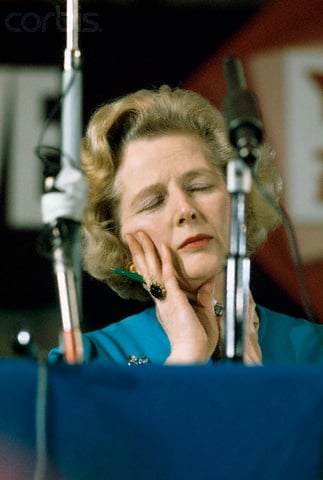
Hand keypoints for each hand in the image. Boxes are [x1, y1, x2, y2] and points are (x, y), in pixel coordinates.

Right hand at [126, 232, 219, 363]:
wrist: (193, 356)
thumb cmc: (198, 340)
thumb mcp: (204, 312)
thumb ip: (204, 294)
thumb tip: (210, 279)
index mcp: (166, 303)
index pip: (152, 278)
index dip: (144, 262)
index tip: (139, 250)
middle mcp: (161, 299)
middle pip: (146, 270)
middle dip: (139, 251)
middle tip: (131, 235)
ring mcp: (165, 298)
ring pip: (152, 269)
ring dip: (145, 250)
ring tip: (137, 235)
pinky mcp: (174, 299)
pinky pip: (167, 276)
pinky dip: (165, 260)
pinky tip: (162, 246)